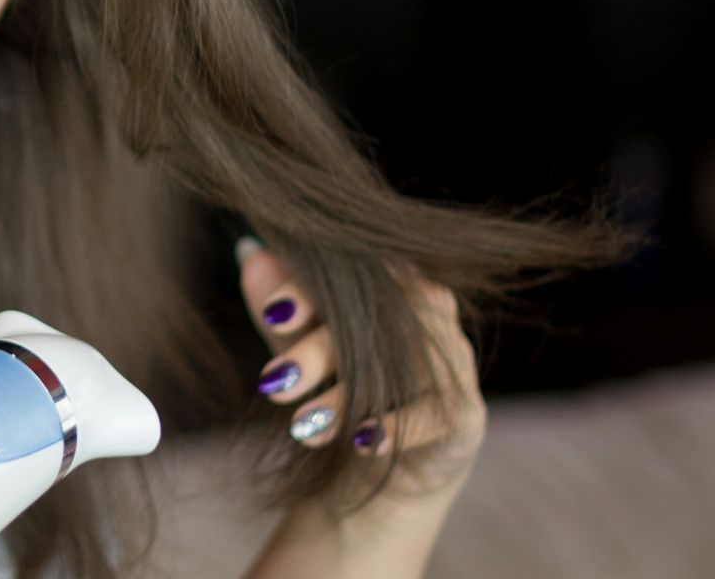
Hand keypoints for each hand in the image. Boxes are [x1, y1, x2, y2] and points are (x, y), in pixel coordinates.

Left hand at [236, 235, 486, 503]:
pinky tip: (362, 442)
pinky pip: (437, 413)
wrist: (393, 461)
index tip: (272, 314)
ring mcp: (452, 359)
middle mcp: (427, 310)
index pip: (349, 274)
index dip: (310, 290)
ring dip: (348, 396)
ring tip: (303, 425)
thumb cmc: (344, 383)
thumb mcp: (302, 347)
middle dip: (316, 352)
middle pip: (374, 320)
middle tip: (272, 385)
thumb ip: (282, 308)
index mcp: (386, 281)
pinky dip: (399, 426)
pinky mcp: (466, 411)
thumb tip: (248, 253)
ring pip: (400, 367)